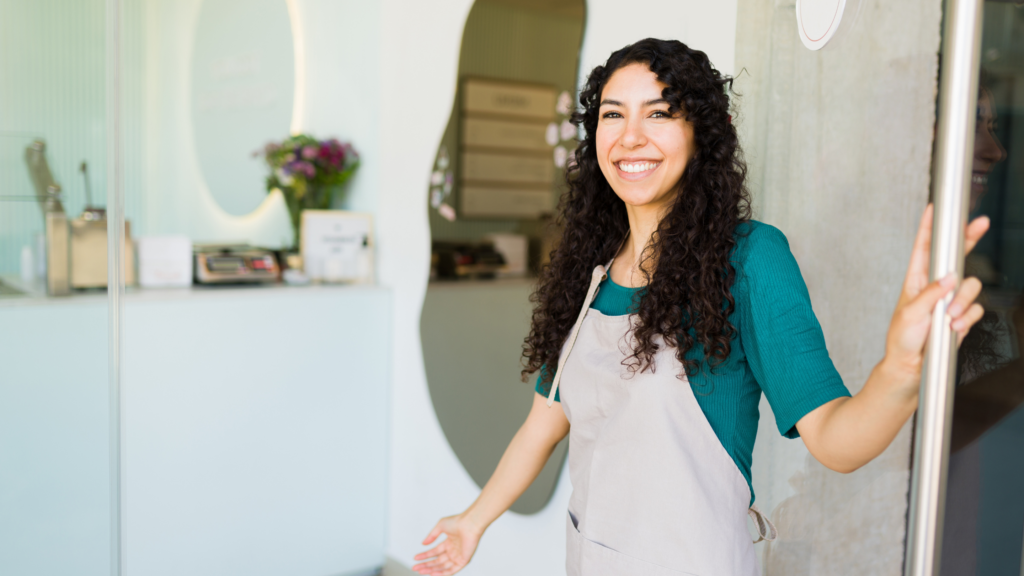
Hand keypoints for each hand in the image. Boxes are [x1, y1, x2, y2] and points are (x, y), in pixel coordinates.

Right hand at [412, 514, 482, 575]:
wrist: (469, 524)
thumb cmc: (458, 521)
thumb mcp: (441, 526)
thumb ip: (432, 536)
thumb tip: (423, 544)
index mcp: (449, 542)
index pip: (435, 552)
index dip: (425, 555)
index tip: (415, 558)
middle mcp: (453, 550)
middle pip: (437, 561)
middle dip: (426, 565)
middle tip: (415, 567)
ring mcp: (458, 556)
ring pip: (443, 567)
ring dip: (431, 569)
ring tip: (421, 571)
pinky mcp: (463, 561)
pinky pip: (452, 570)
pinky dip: (442, 573)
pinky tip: (432, 573)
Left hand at [883, 204, 989, 394]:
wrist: (912, 368)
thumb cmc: (902, 340)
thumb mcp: (910, 314)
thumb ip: (931, 295)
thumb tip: (948, 278)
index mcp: (916, 280)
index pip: (924, 248)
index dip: (928, 227)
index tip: (934, 208)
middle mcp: (935, 287)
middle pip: (956, 256)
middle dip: (968, 240)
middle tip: (980, 223)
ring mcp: (950, 301)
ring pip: (970, 287)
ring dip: (962, 302)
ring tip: (948, 318)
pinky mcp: (962, 316)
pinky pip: (975, 309)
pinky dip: (967, 318)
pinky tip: (955, 328)